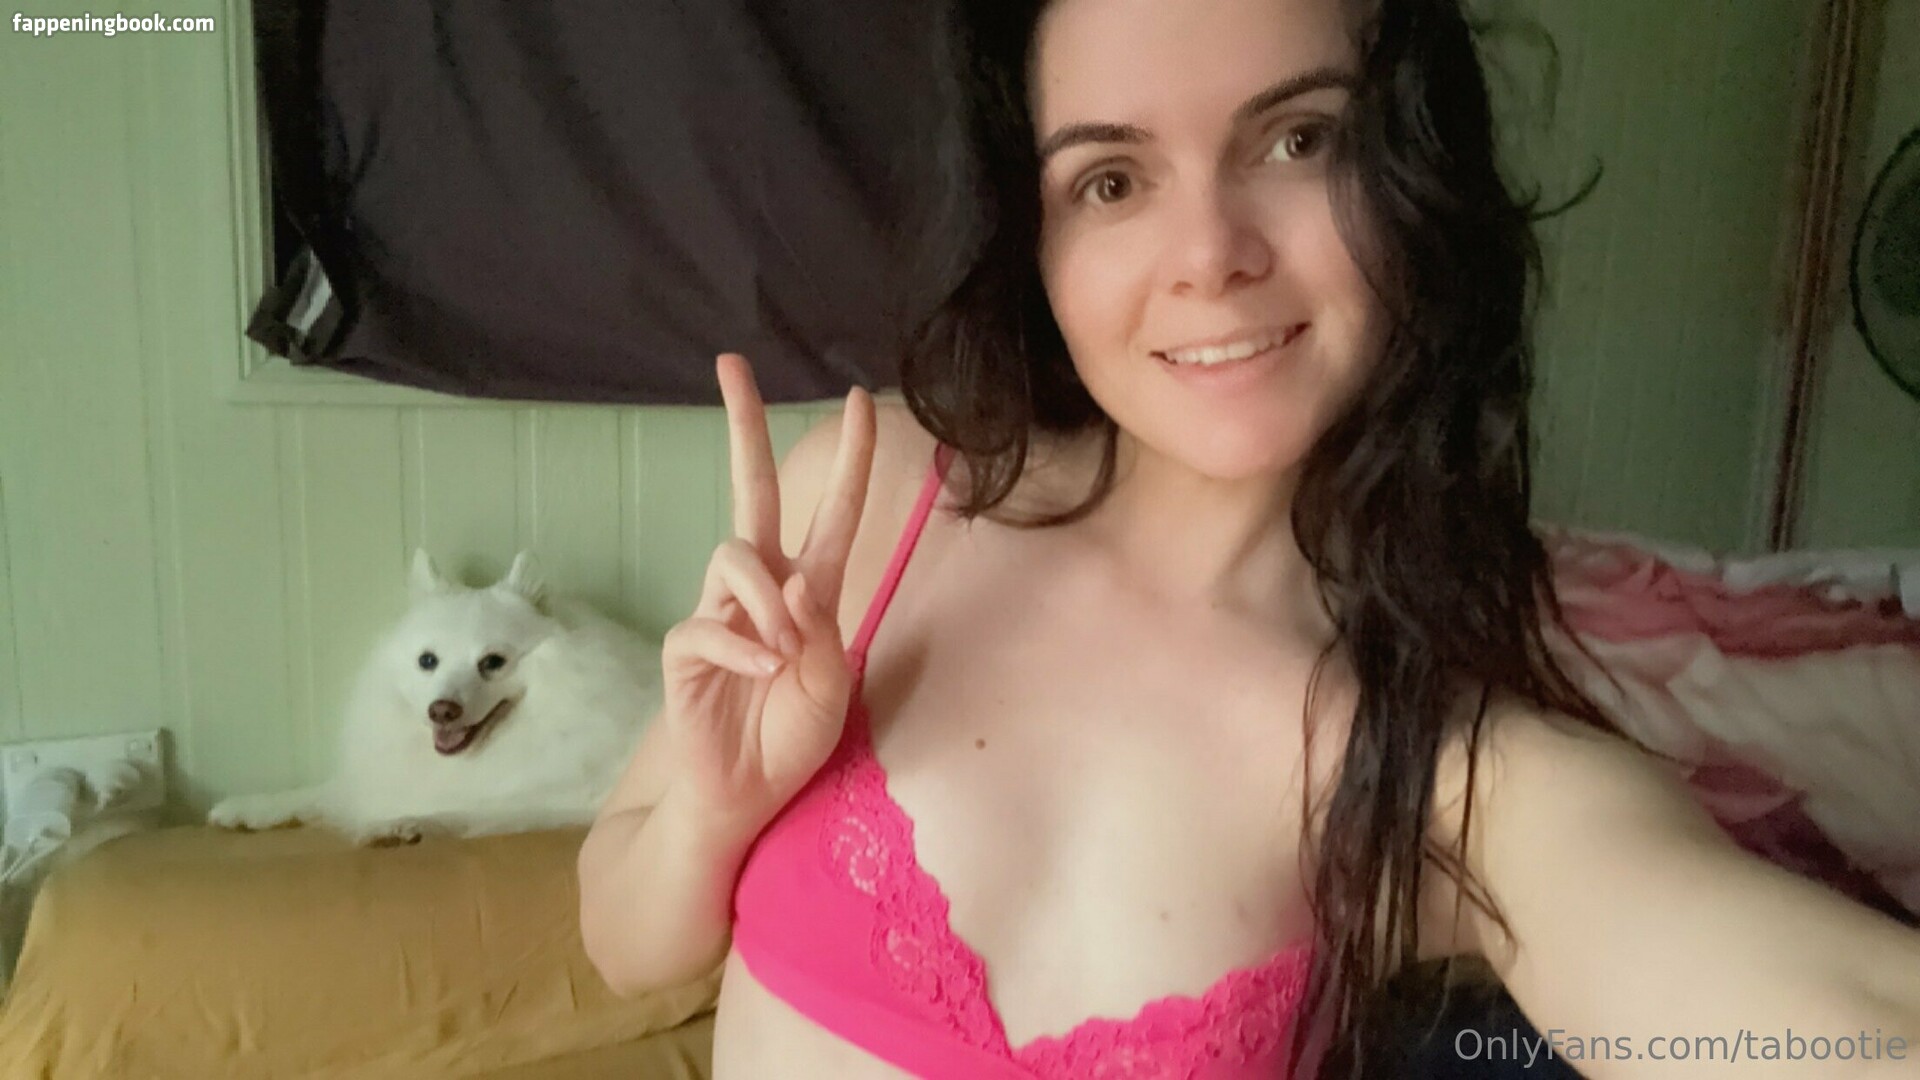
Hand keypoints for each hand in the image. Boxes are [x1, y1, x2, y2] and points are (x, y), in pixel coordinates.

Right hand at [658, 353, 875, 836]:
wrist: (744, 793)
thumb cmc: (790, 738)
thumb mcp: (832, 687)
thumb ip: (821, 632)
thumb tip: (791, 580)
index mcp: (809, 593)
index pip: (831, 513)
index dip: (848, 460)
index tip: (860, 399)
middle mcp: (762, 590)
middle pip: (750, 491)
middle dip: (744, 426)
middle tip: (732, 364)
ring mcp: (720, 613)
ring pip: (736, 557)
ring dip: (768, 601)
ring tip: (783, 655)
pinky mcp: (687, 648)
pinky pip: (709, 624)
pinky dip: (742, 647)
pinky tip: (763, 674)